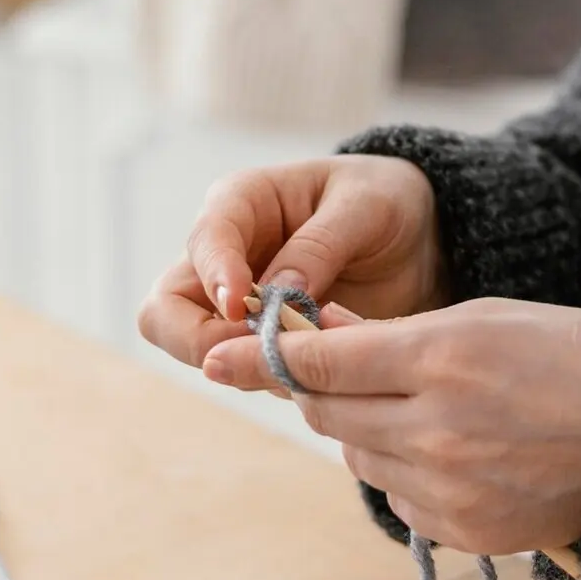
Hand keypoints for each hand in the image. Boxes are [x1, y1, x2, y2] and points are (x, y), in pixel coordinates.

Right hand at [137, 156, 449, 372]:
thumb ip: (320, 244)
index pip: (204, 241)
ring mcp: (234, 307)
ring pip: (197, 351)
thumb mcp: (367, 206)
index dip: (216, 275)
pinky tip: (319, 373)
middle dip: (201, 339)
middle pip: (165, 312)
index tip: (242, 305)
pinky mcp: (259, 343)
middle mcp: (223, 257)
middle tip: (264, 347)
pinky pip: (245, 372)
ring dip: (243, 364)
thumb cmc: (385, 202)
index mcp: (240, 203)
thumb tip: (277, 295)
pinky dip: (273, 377)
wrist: (416, 239)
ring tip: (308, 358)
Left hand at [202, 297, 580, 554]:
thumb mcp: (490, 317)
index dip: (264, 355)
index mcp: (443, 357)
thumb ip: (399, 333)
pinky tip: (460, 451)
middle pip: (328, 413)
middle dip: (323, 388)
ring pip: (359, 456)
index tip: (215, 354)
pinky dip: (407, 473)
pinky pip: (400, 499)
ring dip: (369, 430)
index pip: (322, 361)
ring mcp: (450, 488)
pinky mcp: (466, 533)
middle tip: (340, 369)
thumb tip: (319, 333)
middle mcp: (436, 428)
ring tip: (430, 407)